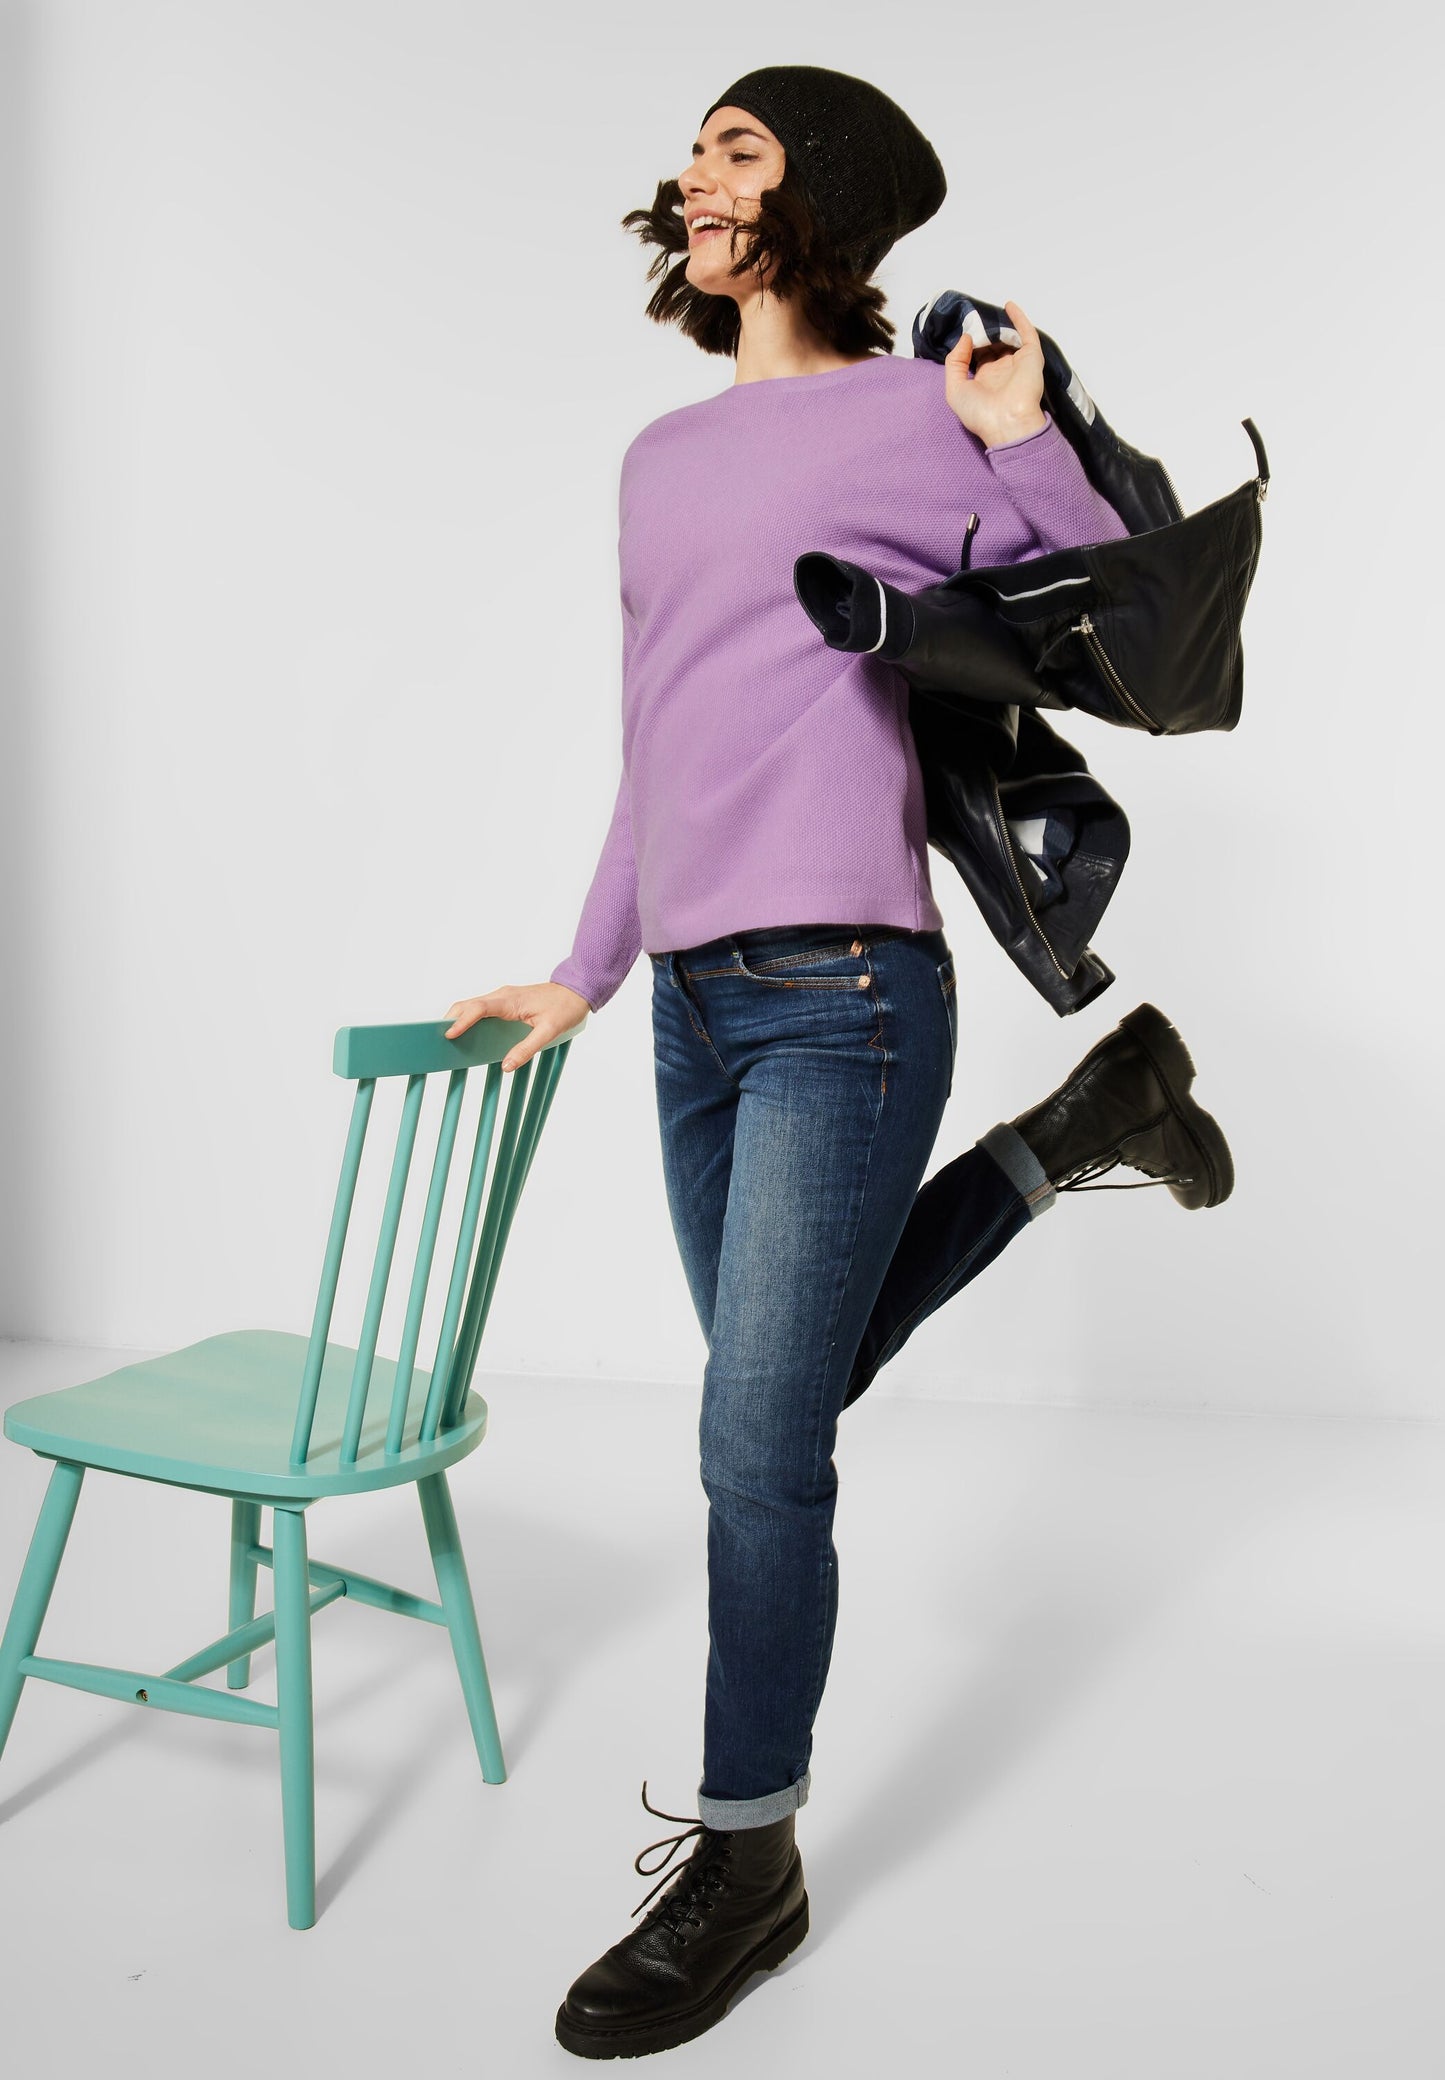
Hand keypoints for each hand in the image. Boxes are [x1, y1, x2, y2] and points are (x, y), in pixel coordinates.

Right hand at [444, 980, 590, 1071]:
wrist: (576, 990)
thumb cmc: (565, 1008)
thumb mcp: (549, 1032)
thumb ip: (527, 1049)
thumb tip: (506, 1066)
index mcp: (511, 1000)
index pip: (479, 1008)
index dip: (462, 1020)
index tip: (449, 1033)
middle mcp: (503, 995)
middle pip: (469, 1004)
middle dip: (452, 1018)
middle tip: (437, 1037)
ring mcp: (503, 997)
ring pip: (473, 1004)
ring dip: (459, 1017)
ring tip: (447, 1037)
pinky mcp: (506, 1001)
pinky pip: (482, 1007)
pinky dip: (470, 1017)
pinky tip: (467, 1031)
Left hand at [944, 298, 1048, 449]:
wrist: (1007, 422)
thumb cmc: (980, 412)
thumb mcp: (955, 390)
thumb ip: (955, 362)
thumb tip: (965, 338)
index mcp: (985, 381)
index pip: (977, 357)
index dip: (970, 345)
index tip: (963, 332)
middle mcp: (1001, 371)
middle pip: (992, 345)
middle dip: (983, 333)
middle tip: (973, 319)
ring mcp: (1017, 363)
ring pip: (1007, 338)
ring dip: (996, 327)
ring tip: (984, 315)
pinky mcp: (1031, 357)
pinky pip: (1027, 333)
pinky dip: (1019, 318)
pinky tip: (1008, 306)